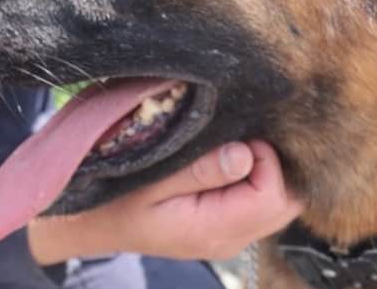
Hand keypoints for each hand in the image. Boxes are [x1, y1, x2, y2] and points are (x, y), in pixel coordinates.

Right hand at [27, 140, 301, 263]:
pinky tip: (234, 159)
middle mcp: (229, 240)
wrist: (91, 223)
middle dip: (275, 167)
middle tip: (243, 137)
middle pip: (286, 204)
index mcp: (212, 229)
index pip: (273, 197)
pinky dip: (258, 180)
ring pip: (278, 205)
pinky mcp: (225, 227)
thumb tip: (246, 155)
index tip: (240, 136)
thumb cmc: (115, 197)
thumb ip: (201, 170)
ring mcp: (229, 237)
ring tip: (237, 145)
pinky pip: (261, 204)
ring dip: (267, 173)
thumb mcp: (152, 179)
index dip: (267, 161)